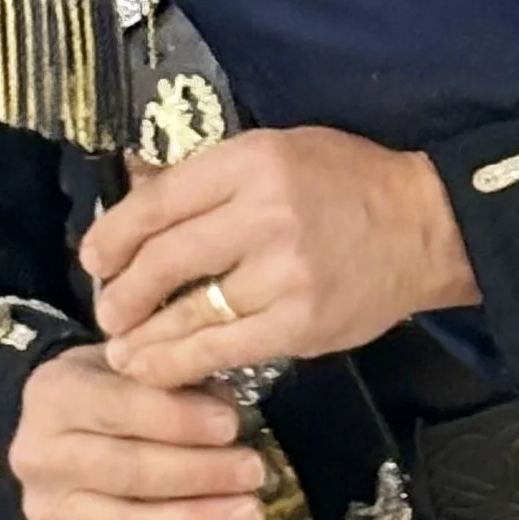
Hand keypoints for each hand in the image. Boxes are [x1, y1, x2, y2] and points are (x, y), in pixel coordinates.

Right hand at [7, 348, 266, 519]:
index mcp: (55, 396)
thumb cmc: (108, 382)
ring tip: (247, 514)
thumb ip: (174, 377)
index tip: (231, 424)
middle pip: (126, 472)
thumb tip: (225, 407)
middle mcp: (42, 458)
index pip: (121, 409)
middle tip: (253, 470)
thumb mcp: (133, 359)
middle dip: (198, 474)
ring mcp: (50, 513)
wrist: (54, 413)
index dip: (180, 419)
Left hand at [80, 125, 478, 388]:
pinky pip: (224, 349)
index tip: (93, 258)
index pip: (158, 202)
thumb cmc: (346, 182)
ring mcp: (283, 272)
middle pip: (163, 260)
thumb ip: (209, 176)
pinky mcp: (300, 323)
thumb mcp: (277, 150)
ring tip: (122, 350)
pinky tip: (159, 370)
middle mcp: (264, 214)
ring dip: (143, 337)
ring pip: (188, 312)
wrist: (425, 226)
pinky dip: (182, 364)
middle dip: (122, 293)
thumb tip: (133, 192)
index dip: (112, 235)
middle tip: (106, 311)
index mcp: (252, 161)